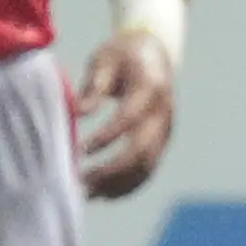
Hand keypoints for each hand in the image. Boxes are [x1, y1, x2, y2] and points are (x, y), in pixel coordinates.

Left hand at [73, 28, 179, 199]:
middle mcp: (163, 113)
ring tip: (87, 193)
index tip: (79, 150)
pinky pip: (149, 169)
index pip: (129, 119)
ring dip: (118, 184)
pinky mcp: (163, 142)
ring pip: (147, 166)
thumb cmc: (122, 54)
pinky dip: (128, 185)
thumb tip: (79, 113)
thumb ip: (93, 86)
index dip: (105, 138)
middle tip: (80, 182)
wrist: (155, 52)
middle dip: (111, 171)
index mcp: (150, 88)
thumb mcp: (104, 60)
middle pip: (142, 151)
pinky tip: (104, 194)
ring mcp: (166, 130)